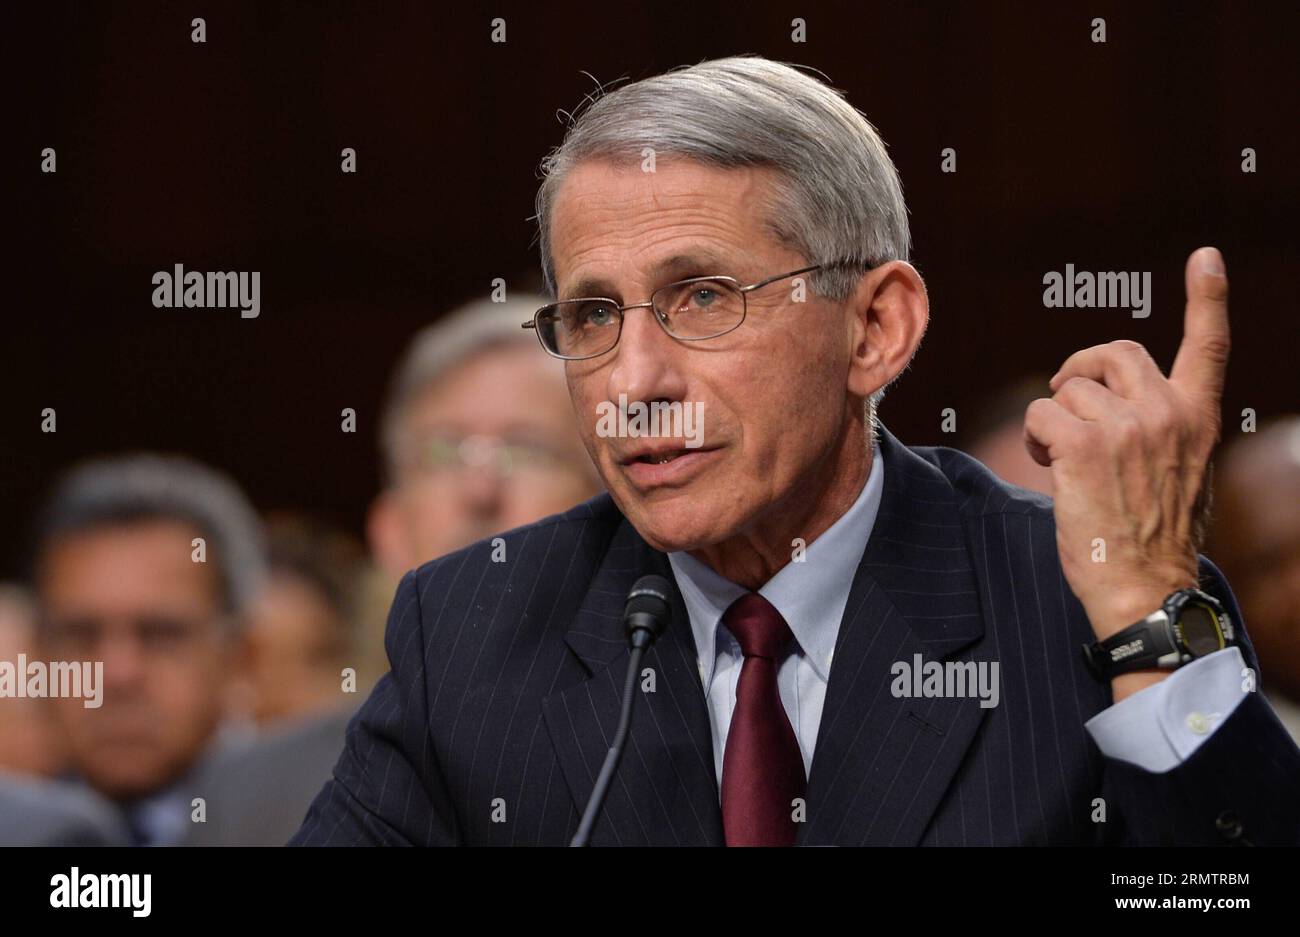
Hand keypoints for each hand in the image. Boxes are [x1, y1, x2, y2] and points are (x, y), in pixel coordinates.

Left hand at [1023, 247, 1229, 700]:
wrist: (1145, 589)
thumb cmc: (1155, 540)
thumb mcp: (1182, 475)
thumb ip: (1163, 431)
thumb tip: (1121, 413)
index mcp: (1198, 418)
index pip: (1209, 346)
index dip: (1207, 296)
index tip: (1204, 257)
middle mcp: (1168, 413)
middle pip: (1114, 352)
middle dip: (1081, 370)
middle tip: (1065, 400)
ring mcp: (1127, 427)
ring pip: (1069, 389)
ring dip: (1056, 417)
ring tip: (1064, 458)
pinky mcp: (1084, 445)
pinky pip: (1041, 414)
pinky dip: (1038, 438)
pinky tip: (1052, 468)